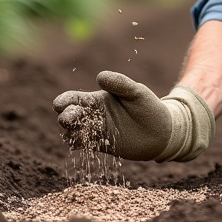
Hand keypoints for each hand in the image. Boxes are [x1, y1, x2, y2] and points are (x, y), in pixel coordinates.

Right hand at [52, 71, 214, 161]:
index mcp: (98, 99)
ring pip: (77, 132)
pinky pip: (88, 145)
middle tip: (67, 120)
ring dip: (72, 132)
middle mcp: (94, 115)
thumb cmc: (149, 107)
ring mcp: (98, 131)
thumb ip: (120, 84)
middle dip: (67, 117)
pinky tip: (77, 145)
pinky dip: (81, 145)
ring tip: (70, 134)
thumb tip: (100, 76)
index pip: (76, 98)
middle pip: (72, 116)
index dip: (66, 100)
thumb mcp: (136, 92)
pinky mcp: (103, 146)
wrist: (162, 132)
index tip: (59, 104)